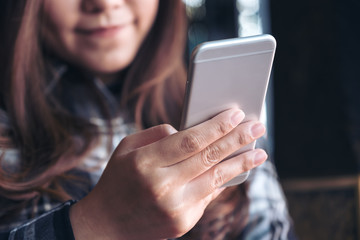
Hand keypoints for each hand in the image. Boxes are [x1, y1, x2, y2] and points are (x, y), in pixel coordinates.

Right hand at [69, 108, 266, 239]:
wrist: (106, 225)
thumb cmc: (118, 180)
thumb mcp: (127, 149)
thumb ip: (158, 136)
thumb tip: (191, 131)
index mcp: (145, 162)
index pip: (190, 140)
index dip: (216, 126)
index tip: (236, 114)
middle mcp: (162, 185)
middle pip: (209, 157)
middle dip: (237, 139)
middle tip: (258, 126)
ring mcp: (175, 207)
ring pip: (216, 178)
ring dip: (241, 163)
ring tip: (260, 152)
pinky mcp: (183, 222)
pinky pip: (209, 195)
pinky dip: (224, 180)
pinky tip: (238, 169)